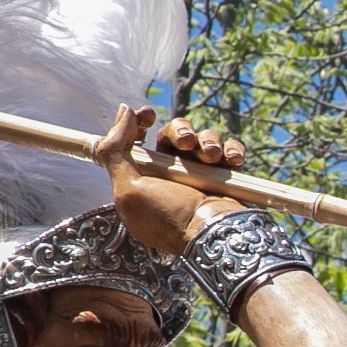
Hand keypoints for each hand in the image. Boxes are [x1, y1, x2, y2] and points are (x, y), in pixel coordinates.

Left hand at [93, 104, 248, 255]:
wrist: (213, 235)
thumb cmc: (169, 217)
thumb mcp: (128, 189)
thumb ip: (114, 150)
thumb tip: (124, 111)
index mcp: (145, 177)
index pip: (137, 141)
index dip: (138, 123)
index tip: (147, 114)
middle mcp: (172, 174)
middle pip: (174, 134)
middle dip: (180, 131)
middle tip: (186, 143)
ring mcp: (201, 175)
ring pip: (203, 138)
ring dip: (208, 141)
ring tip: (212, 157)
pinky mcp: (226, 176)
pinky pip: (229, 149)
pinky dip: (232, 149)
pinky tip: (231, 160)